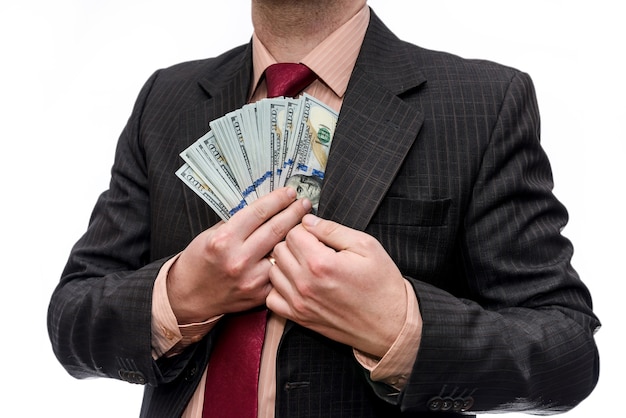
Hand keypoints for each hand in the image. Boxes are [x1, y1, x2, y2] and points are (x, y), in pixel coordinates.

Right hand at [167, 187, 310, 322]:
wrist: (190, 297)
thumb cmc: (199, 262)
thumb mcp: (211, 235)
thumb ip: (237, 222)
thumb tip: (265, 206)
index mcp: (224, 240)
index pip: (259, 212)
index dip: (278, 199)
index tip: (289, 192)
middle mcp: (238, 259)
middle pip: (276, 229)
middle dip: (294, 212)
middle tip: (304, 203)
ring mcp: (251, 279)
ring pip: (283, 251)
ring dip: (295, 237)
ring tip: (303, 225)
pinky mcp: (259, 294)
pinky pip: (280, 272)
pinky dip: (287, 260)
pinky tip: (294, 251)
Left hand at [266, 214, 407, 357]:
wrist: (390, 324)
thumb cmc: (382, 284)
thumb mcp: (366, 246)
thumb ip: (333, 230)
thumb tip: (308, 221)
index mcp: (321, 263)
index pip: (293, 233)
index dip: (306, 229)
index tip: (318, 235)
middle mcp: (305, 284)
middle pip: (279, 250)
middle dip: (294, 244)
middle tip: (314, 248)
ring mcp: (299, 303)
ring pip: (272, 272)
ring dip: (286, 265)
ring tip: (306, 265)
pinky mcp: (299, 318)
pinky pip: (272, 299)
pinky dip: (280, 289)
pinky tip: (297, 284)